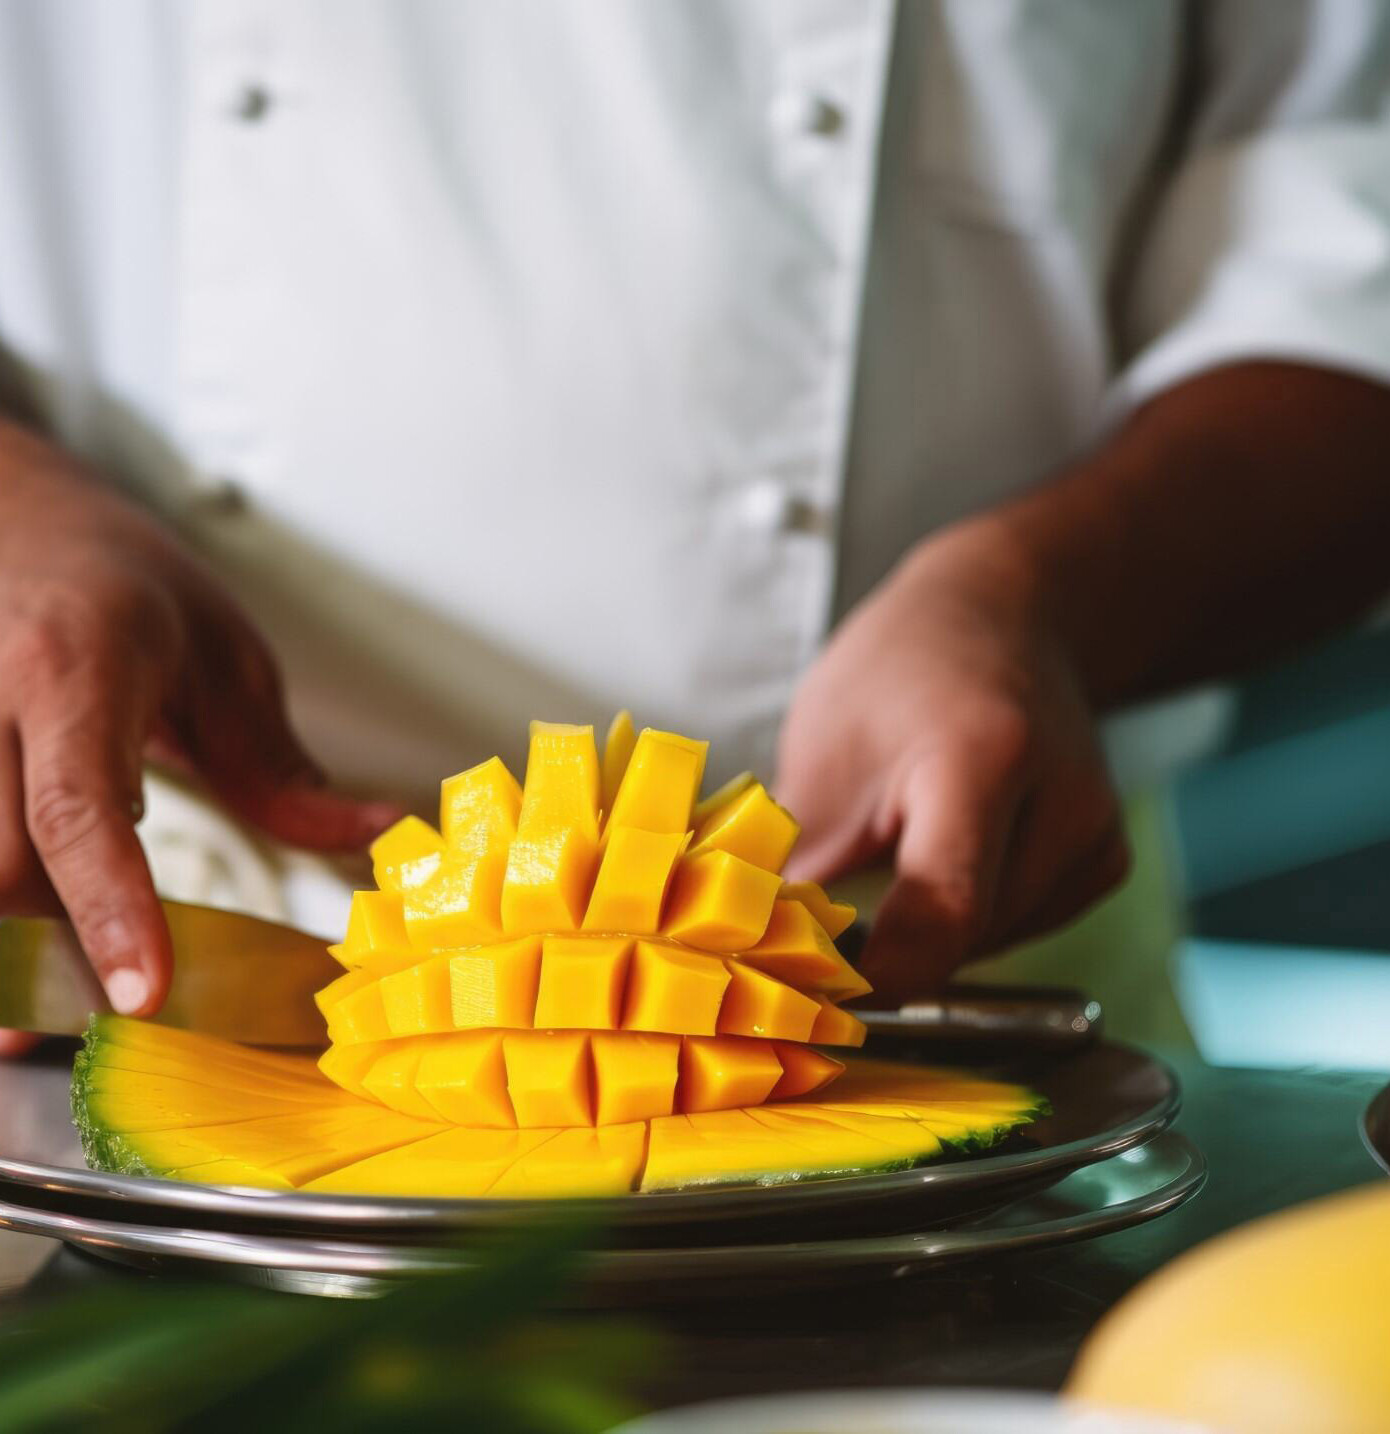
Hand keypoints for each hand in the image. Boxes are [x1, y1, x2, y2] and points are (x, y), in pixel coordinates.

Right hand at [0, 421, 402, 1043]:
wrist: (21, 521)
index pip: (81, 807)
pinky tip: (19, 961)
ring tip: (40, 1022)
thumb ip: (281, 769)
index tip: (141, 992)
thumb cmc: (128, 588)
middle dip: (42, 960)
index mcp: (77, 671)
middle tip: (92, 1033)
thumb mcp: (228, 661)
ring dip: (4, 951)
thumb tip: (378, 837)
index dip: (109, 907)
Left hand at [776, 520, 1128, 1004]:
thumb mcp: (823, 745)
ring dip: (928, 934)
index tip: (815, 995)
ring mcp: (1094, 833)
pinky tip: (939, 862)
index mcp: (982, 757)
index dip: (877, 974)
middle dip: (888, 950)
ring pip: (991, 942)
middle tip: (820, 930)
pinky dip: (968, 920)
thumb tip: (760, 957)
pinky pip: (1021, 928)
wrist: (1005, 614)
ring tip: (885, 867)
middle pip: (965, 936)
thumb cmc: (901, 668)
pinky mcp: (1105, 859)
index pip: (943, 909)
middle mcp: (1062, 800)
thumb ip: (801, 858)